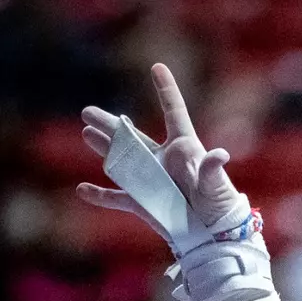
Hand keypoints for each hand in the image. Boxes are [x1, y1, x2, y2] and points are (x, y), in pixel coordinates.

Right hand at [76, 63, 240, 229]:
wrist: (212, 233)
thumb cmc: (219, 205)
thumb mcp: (217, 186)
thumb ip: (212, 170)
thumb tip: (219, 156)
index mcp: (183, 148)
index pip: (173, 112)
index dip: (166, 90)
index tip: (157, 67)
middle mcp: (162, 160)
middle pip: (133, 136)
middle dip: (110, 124)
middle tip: (87, 112)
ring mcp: (150, 180)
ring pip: (121, 160)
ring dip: (104, 148)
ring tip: (86, 133)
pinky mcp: (143, 203)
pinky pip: (118, 198)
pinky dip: (100, 195)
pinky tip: (83, 190)